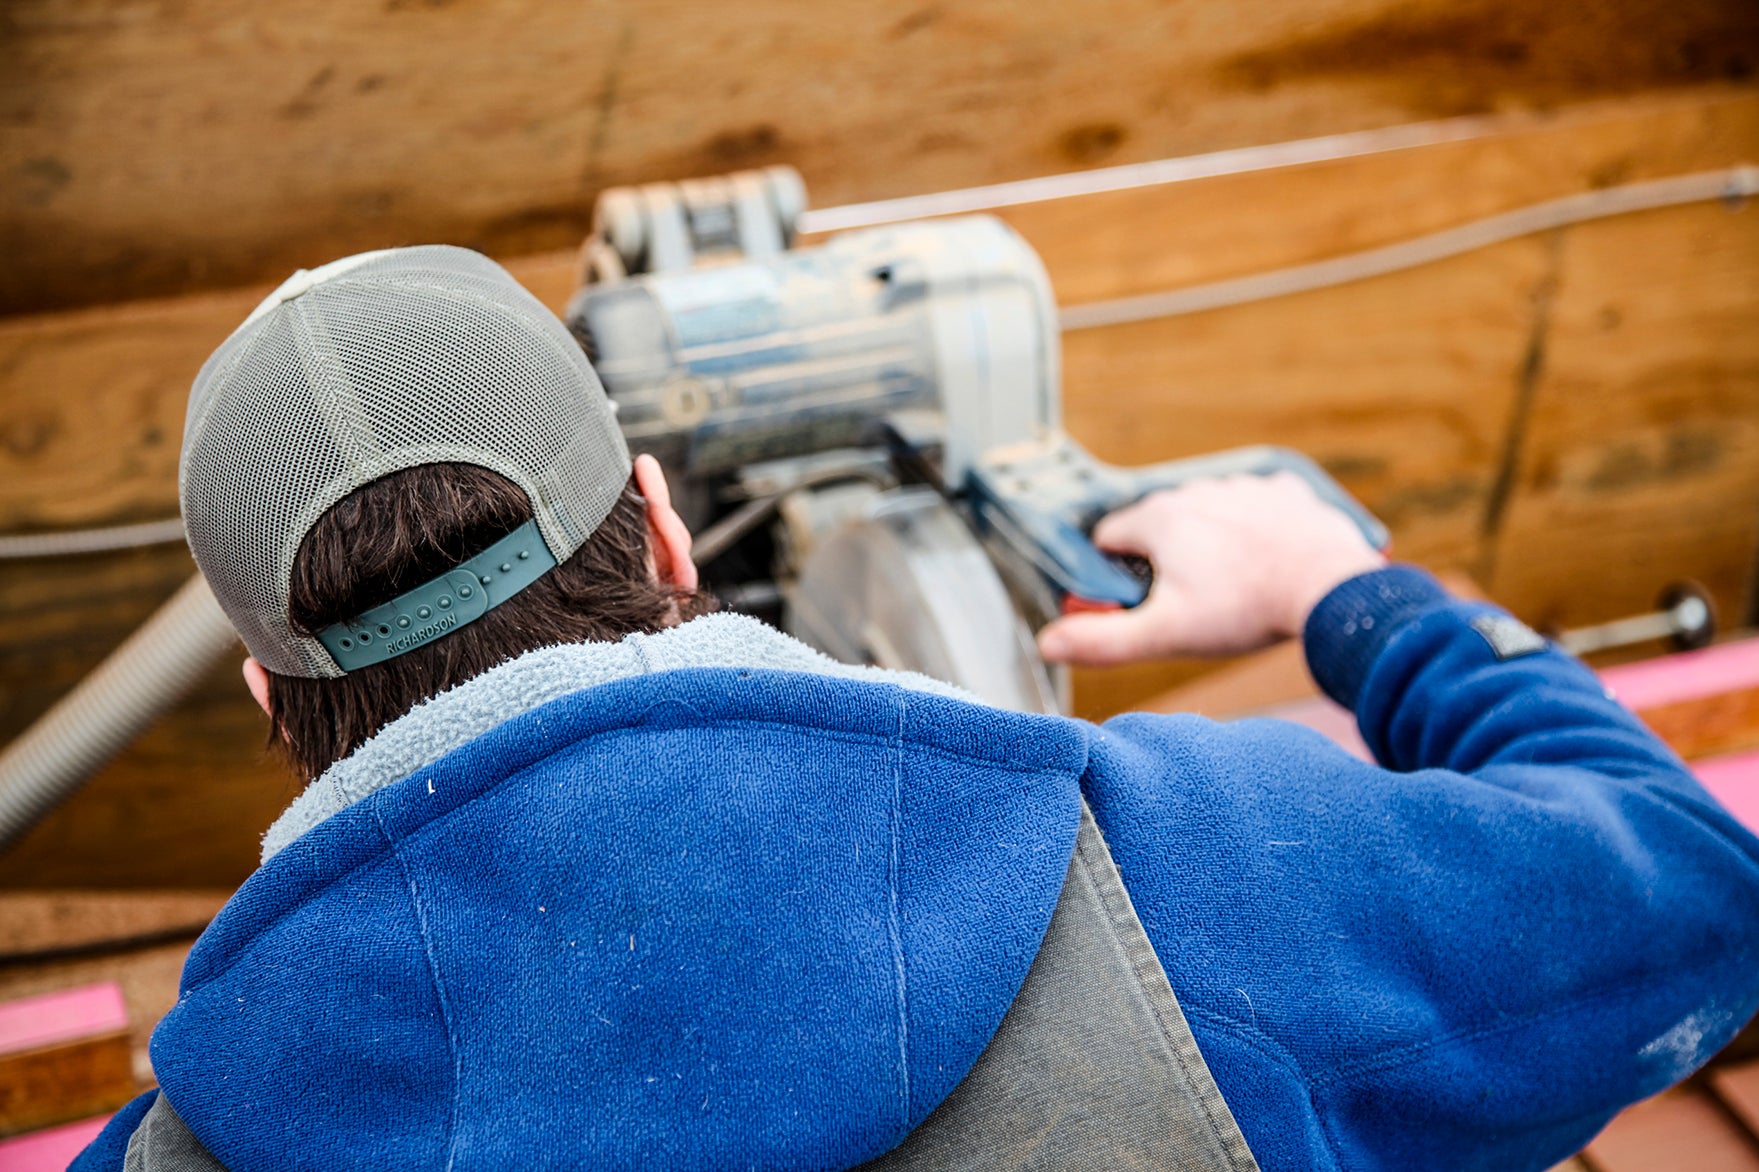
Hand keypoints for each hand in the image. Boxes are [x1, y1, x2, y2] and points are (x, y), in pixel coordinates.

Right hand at [1036, 471, 1385, 666]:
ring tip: (1232, 586)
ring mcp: (1242, 487)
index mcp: (1159, 520)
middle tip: (1187, 603)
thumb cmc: (1247, 609)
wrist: (1331, 588)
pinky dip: (1255, 529)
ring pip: (1206, 513)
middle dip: (1162, 558)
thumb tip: (1048, 644)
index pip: (1109, 538)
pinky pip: (1256, 506)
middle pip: (1158, 525)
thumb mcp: (1166, 634)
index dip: (1114, 574)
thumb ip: (1102, 640)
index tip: (1134, 602)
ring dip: (1208, 541)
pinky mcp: (1284, 491)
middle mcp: (1195, 491)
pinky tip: (1267, 559)